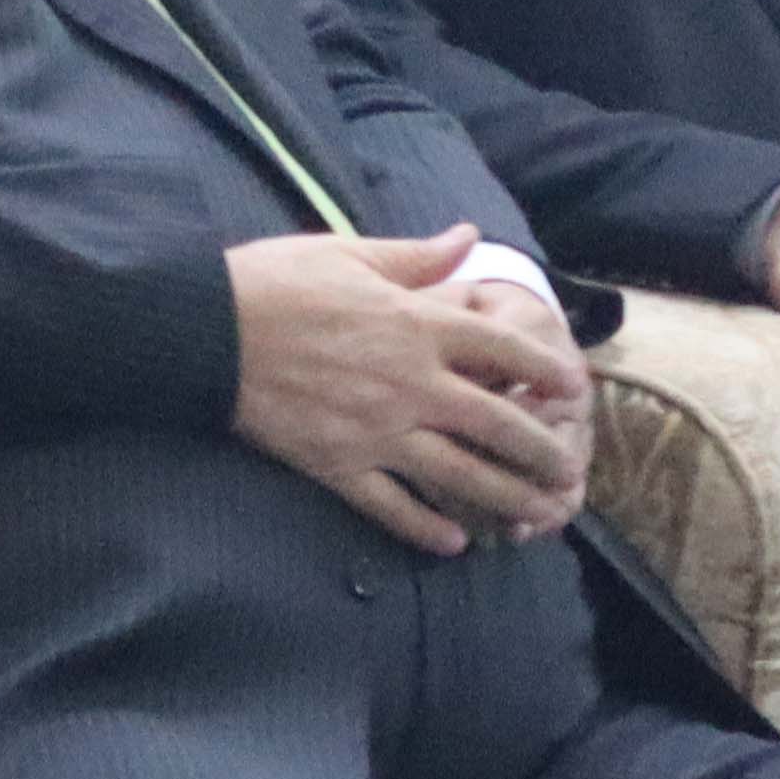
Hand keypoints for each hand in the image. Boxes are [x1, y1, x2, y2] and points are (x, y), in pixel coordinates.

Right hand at [226, 227, 588, 554]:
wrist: (206, 331)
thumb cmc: (276, 281)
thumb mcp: (351, 253)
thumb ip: (417, 256)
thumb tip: (468, 235)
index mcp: (417, 322)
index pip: (503, 345)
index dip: (545, 366)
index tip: (573, 386)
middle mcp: (410, 381)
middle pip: (497, 421)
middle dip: (541, 449)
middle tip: (571, 471)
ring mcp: (377, 429)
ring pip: (459, 472)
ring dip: (506, 496)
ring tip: (538, 516)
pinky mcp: (339, 464)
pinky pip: (393, 505)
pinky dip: (426, 527)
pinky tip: (454, 542)